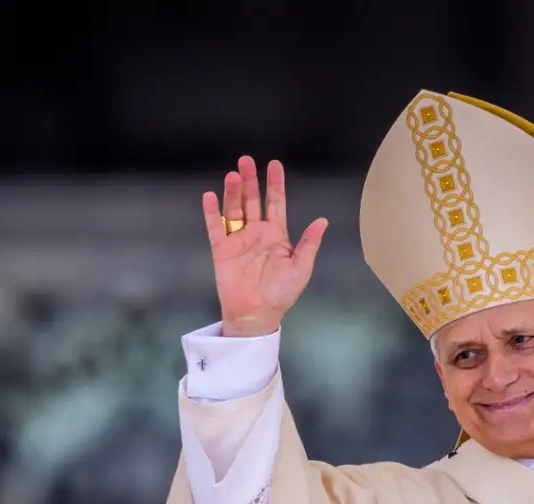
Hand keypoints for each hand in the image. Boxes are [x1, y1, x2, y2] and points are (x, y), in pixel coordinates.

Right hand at [203, 156, 328, 336]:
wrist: (257, 314)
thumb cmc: (281, 293)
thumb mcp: (301, 267)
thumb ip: (309, 243)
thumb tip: (323, 220)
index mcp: (277, 235)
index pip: (276, 203)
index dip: (275, 184)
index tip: (274, 165)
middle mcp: (256, 233)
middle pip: (252, 200)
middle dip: (250, 180)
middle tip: (246, 160)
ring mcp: (238, 240)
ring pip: (234, 210)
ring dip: (233, 192)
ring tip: (233, 175)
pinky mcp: (222, 250)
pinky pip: (216, 228)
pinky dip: (212, 213)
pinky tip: (210, 196)